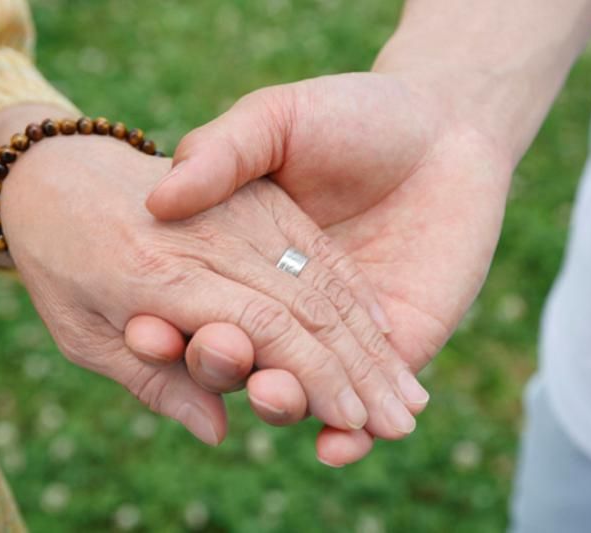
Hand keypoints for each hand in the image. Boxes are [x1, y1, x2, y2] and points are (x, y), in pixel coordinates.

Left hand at [0, 132, 425, 444]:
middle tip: (399, 419)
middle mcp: (204, 243)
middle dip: (356, 369)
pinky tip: (383, 328)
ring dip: (367, 338)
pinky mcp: (253, 195)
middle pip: (300, 309)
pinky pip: (311, 246)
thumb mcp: (78, 334)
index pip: (259, 333)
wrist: (54, 168)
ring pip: (317, 279)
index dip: (313, 380)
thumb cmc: (56, 260)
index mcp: (155, 278)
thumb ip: (150, 384)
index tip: (351, 423)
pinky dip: (351, 290)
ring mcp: (233, 213)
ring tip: (408, 388)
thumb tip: (218, 431)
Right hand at [144, 72, 512, 463]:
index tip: (144, 329)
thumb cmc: (353, 113)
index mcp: (242, 258)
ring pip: (300, 388)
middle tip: (222, 353)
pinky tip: (340, 447)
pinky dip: (352, 435)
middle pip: (244, 354)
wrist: (446, 128)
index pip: (196, 306)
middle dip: (225, 363)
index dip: (170, 325)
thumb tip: (160, 198)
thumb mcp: (276, 119)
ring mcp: (337, 337)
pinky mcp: (394, 351)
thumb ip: (222, 152)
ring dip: (285, 402)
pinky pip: (364, 410)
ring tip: (275, 397)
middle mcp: (282, 305)